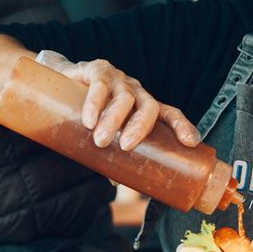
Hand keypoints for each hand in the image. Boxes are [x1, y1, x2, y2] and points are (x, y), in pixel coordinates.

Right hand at [34, 50, 198, 150]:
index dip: (182, 126)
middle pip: (149, 107)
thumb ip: (112, 152)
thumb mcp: (105, 131)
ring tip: (100, 140)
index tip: (190, 142)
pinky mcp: (97, 70)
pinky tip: (89, 119)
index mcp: (144, 107)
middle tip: (126, 146)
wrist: (62, 82)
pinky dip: (95, 103)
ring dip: (114, 120)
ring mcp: (118, 80)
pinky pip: (100, 85)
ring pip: (124, 98)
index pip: (170, 114)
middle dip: (140, 126)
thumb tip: (116, 181)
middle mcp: (136, 92)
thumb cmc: (91, 113)